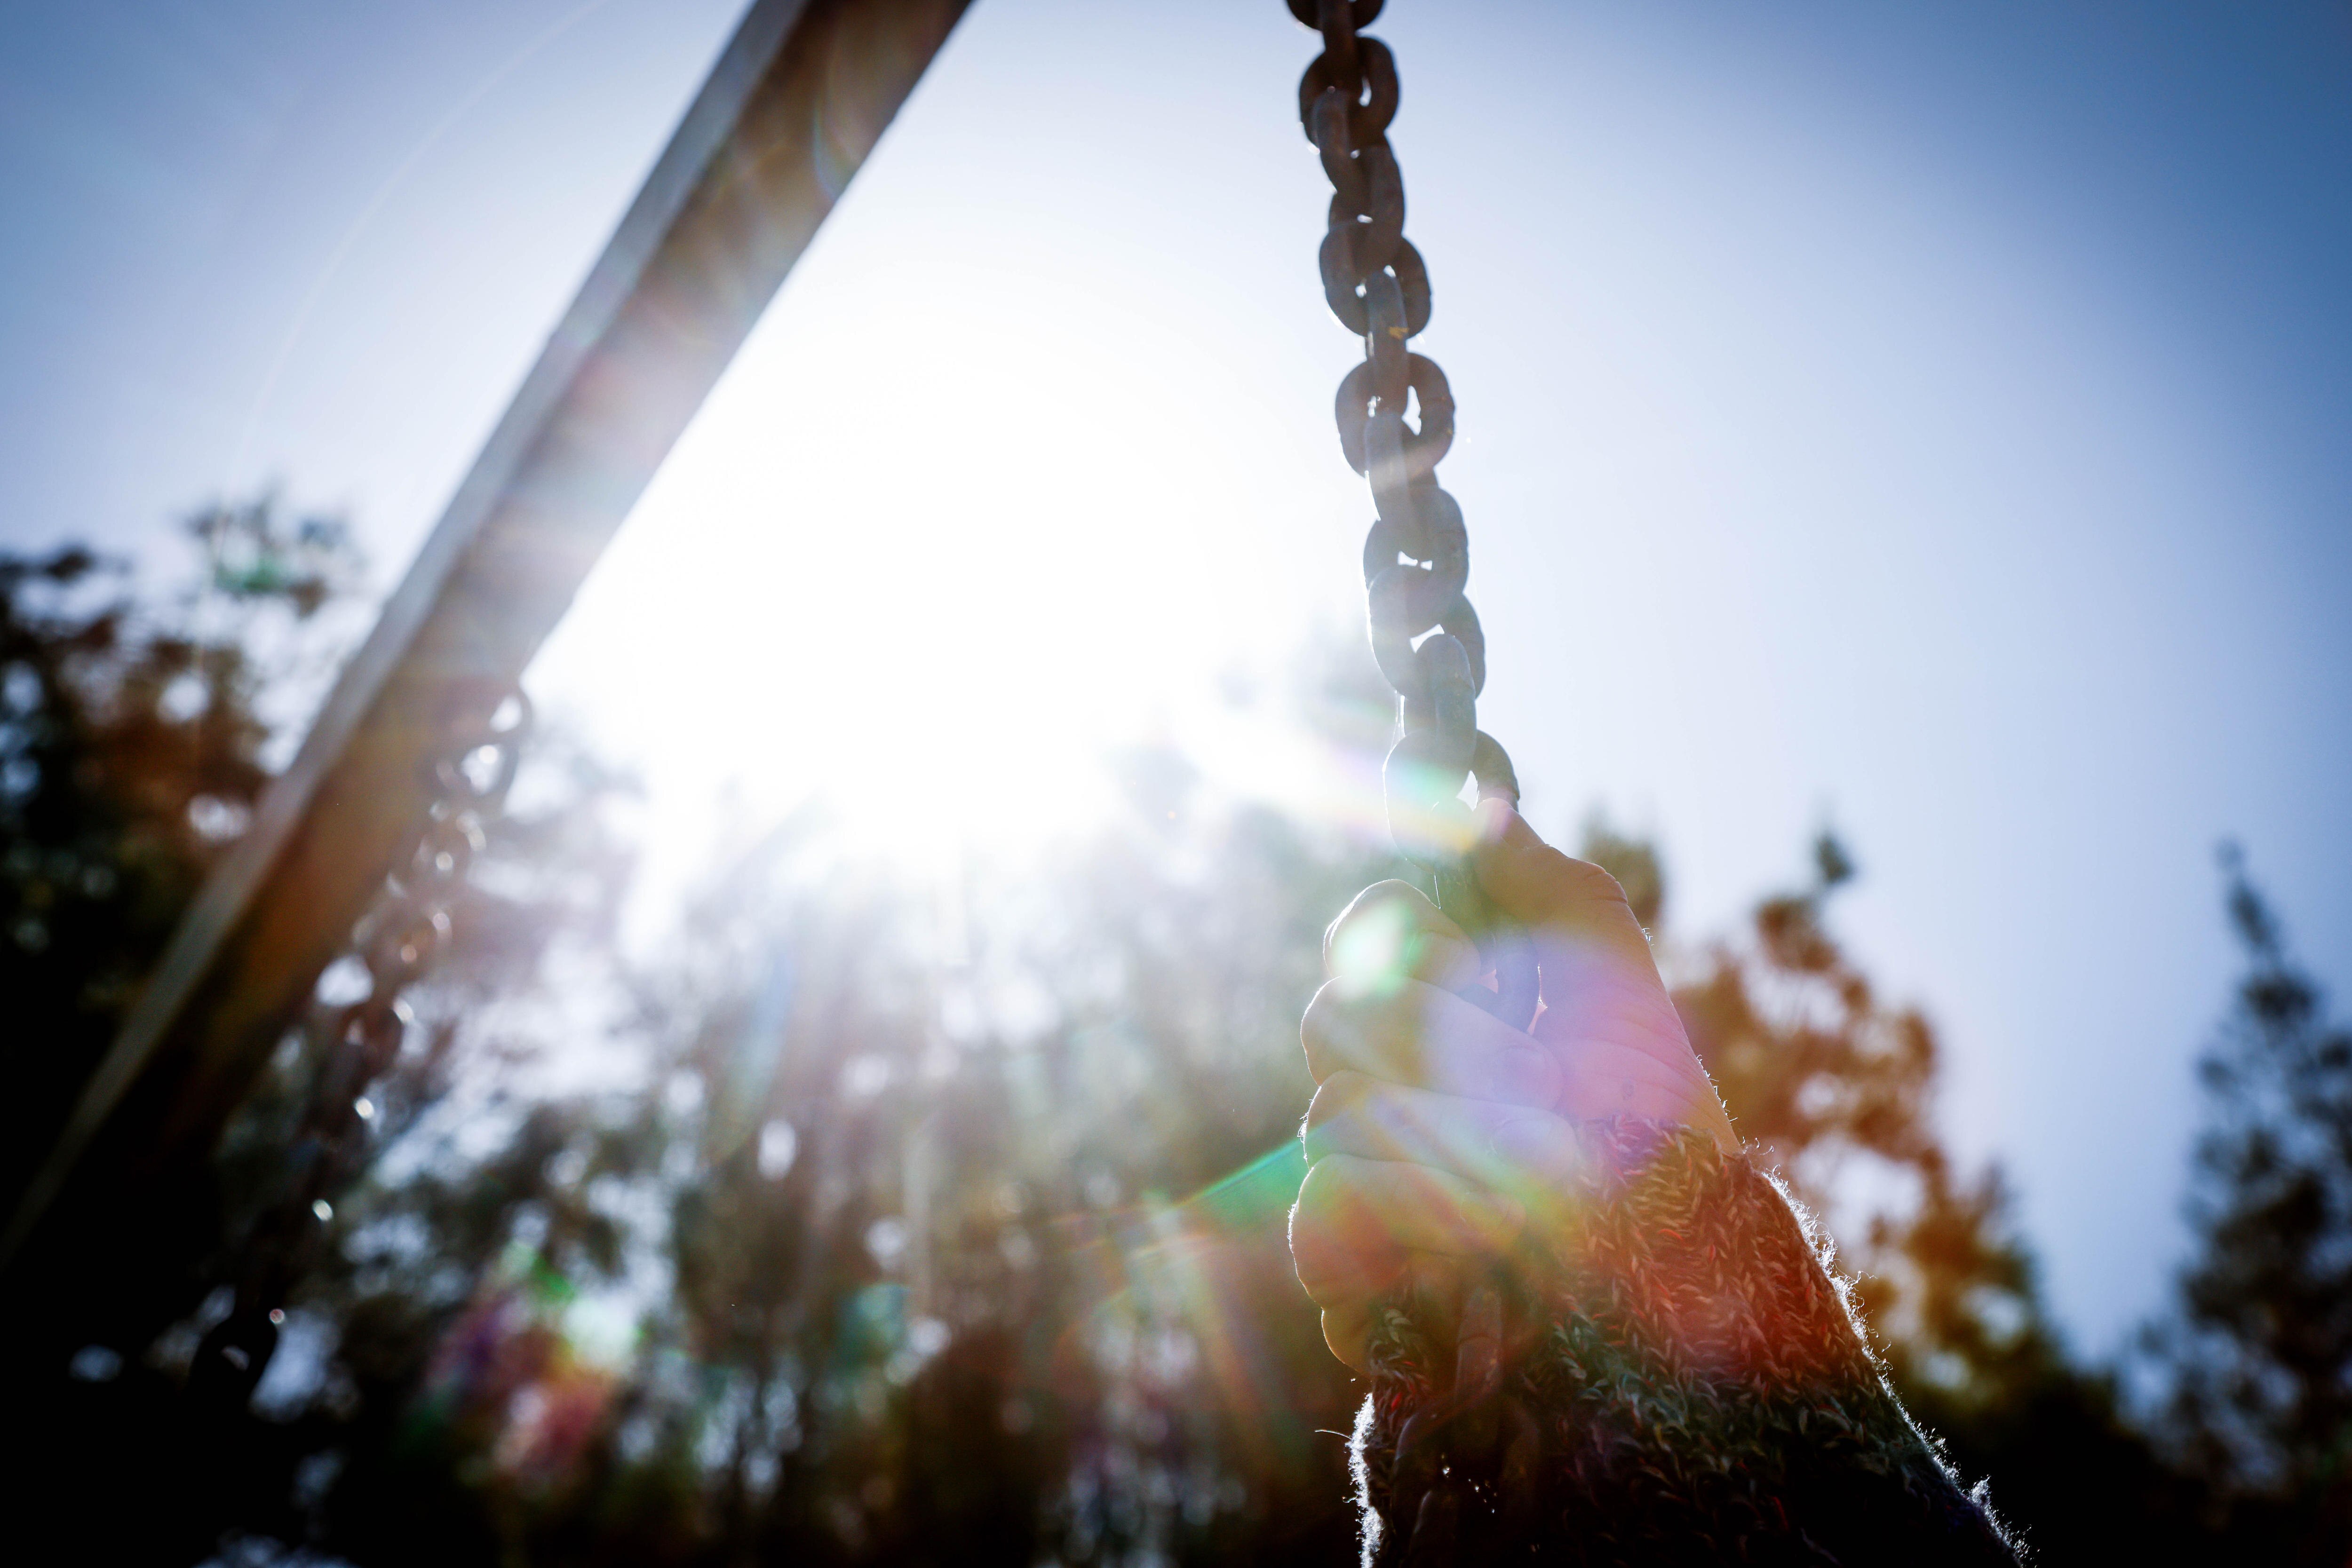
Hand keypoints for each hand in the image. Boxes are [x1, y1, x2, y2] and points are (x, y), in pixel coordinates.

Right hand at [1289, 800, 1738, 1370]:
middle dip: (1432, 1043)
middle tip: (1525, 1082)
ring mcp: (1364, 1178)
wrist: (1674, 1248)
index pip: (1363, 932)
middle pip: (1329, 1019)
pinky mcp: (1354, 1274)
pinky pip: (1315, 1221)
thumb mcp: (1615, 976)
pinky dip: (1396, 1220)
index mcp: (1442, 1008)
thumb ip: (1548, 884)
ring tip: (1521, 1176)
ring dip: (1440, 1139)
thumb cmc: (1654, 1113)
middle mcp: (1389, 1085)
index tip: (1479, 965)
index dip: (1412, 938)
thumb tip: (1482, 805)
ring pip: (1326, 1117)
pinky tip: (1462, 1239)